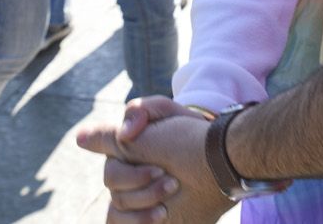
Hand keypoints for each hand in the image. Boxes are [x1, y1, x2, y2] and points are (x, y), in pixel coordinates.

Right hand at [79, 107, 229, 223]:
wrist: (219, 162)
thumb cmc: (191, 133)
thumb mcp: (168, 112)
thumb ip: (140, 111)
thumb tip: (122, 133)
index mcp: (125, 147)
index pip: (102, 145)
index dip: (107, 145)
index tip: (142, 151)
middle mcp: (125, 172)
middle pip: (112, 180)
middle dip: (138, 179)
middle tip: (168, 178)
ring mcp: (133, 197)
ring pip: (117, 206)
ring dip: (142, 203)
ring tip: (167, 203)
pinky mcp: (143, 217)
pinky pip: (118, 223)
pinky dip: (136, 222)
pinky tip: (161, 216)